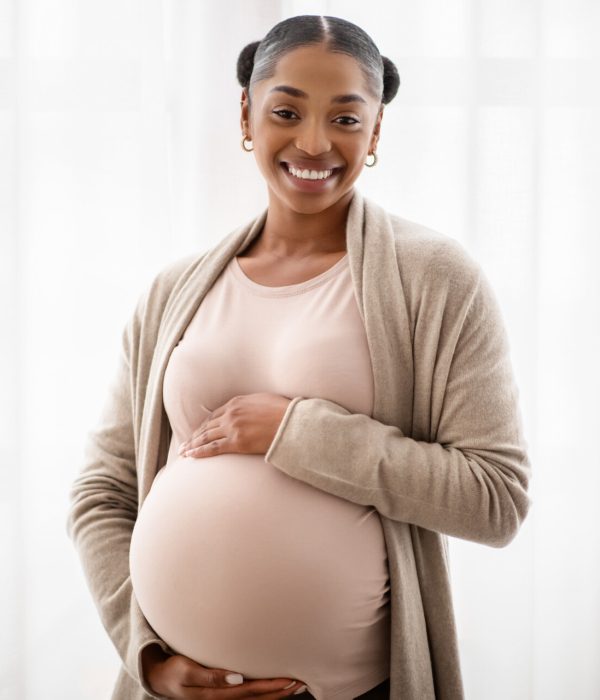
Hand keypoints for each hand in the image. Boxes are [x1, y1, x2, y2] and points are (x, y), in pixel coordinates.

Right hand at [141, 644, 305, 698]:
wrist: (161, 679)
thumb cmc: (175, 671)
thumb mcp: (187, 671)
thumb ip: (210, 675)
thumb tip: (237, 678)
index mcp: (217, 694)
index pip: (250, 691)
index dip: (270, 687)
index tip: (289, 679)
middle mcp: (223, 699)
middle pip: (257, 699)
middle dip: (279, 692)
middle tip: (300, 682)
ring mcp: (224, 698)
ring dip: (275, 694)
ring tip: (294, 685)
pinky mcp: (223, 694)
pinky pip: (248, 697)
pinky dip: (263, 693)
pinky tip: (274, 688)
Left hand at [178, 393, 291, 458]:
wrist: (291, 423)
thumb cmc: (282, 412)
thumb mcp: (263, 400)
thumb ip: (250, 404)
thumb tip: (247, 409)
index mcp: (236, 403)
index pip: (215, 415)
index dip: (205, 424)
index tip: (199, 431)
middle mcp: (231, 414)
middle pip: (207, 426)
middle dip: (195, 435)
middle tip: (185, 443)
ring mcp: (232, 428)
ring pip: (206, 437)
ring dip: (193, 444)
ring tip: (184, 451)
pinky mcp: (236, 442)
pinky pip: (213, 448)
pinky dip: (200, 451)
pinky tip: (192, 455)